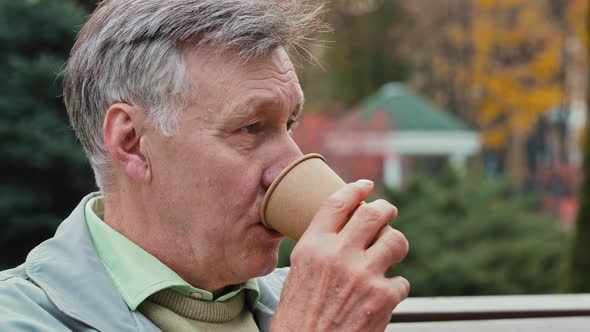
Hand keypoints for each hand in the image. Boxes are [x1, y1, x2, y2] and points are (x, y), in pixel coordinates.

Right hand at [271, 179, 409, 330]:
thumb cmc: (298, 316)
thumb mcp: (298, 272)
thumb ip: (320, 248)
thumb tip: (344, 230)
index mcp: (313, 247)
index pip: (338, 203)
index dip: (356, 189)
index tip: (366, 185)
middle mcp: (338, 255)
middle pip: (373, 214)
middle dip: (385, 208)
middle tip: (388, 210)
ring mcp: (364, 275)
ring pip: (395, 240)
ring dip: (396, 242)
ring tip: (393, 248)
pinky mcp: (383, 298)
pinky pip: (401, 281)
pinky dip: (394, 286)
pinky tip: (384, 294)